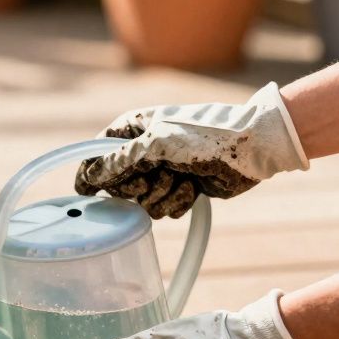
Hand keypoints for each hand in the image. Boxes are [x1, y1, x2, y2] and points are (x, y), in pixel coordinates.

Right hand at [75, 83, 308, 217]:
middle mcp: (144, 150)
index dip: (91, 172)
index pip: (97, 153)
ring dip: (163, 195)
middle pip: (118, 184)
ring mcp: (162, 171)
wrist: (253, 148)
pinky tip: (195, 188)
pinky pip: (163, 208)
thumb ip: (119, 161)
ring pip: (141, 201)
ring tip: (183, 179)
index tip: (85, 190)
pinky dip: (179, 201)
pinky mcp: (180, 188)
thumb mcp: (156, 144)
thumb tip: (89, 176)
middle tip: (158, 175)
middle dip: (139, 186)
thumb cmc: (205, 136)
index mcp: (133, 129)